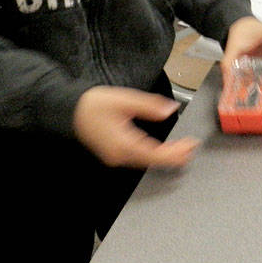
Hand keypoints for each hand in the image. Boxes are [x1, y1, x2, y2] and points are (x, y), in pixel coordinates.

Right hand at [73, 86, 198, 168]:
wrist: (70, 110)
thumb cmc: (92, 105)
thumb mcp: (124, 99)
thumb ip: (149, 105)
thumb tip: (170, 109)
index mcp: (123, 143)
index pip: (156, 155)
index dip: (176, 152)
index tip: (190, 144)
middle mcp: (119, 155)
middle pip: (153, 162)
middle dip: (175, 156)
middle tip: (191, 147)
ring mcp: (116, 157)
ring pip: (146, 163)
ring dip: (166, 157)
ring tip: (182, 149)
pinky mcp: (114, 155)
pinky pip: (138, 159)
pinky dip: (154, 156)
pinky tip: (163, 150)